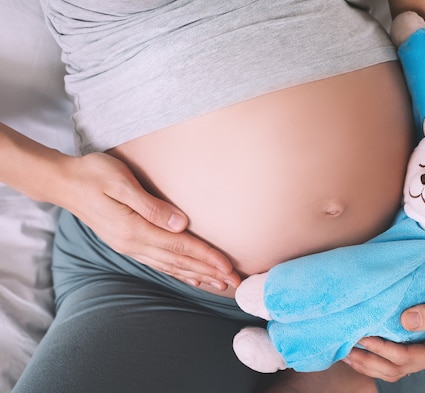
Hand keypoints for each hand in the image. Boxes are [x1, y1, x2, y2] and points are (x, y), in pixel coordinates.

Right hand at [57, 152, 239, 289]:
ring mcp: (129, 247)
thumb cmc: (93, 174)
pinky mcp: (128, 244)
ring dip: (197, 275)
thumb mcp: (121, 182)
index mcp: (134, 229)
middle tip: (235, 283)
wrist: (64, 183)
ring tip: (220, 284)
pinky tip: (191, 277)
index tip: (228, 267)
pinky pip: (159, 264)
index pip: (180, 246)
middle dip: (209, 272)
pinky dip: (178, 272)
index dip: (206, 257)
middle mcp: (133, 244)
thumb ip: (150, 205)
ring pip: (171, 266)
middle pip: (179, 261)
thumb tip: (181, 223)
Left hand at [344, 224, 424, 381]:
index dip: (383, 349)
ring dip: (367, 361)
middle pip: (394, 369)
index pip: (406, 358)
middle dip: (368, 362)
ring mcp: (423, 351)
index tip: (363, 336)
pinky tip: (359, 344)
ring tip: (345, 351)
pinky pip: (392, 355)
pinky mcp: (416, 342)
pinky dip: (374, 353)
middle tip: (345, 349)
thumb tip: (406, 320)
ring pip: (391, 366)